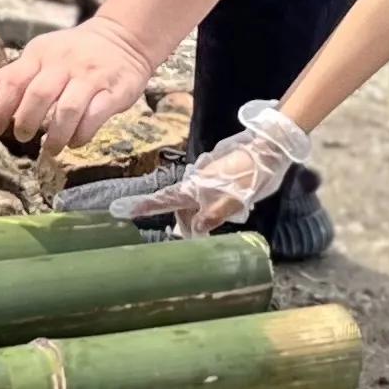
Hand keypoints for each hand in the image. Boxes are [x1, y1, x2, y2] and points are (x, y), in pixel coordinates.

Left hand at [0, 15, 157, 152]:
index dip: (0, 107)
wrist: (124, 38)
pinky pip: (96, 115)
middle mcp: (65, 63)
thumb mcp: (37, 57)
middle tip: (22, 137)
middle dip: (25, 121)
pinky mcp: (115, 90)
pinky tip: (74, 141)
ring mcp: (91, 77)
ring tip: (49, 149)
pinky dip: (81, 134)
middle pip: (38, 95)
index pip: (14, 80)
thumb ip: (5, 79)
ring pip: (68, 108)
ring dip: (54, 134)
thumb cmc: (72, 54)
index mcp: (41, 54)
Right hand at [133, 101, 314, 235]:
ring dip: (200, 216)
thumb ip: (210, 218)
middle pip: (179, 206)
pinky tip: (228, 210)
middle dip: (184, 222)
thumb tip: (194, 230)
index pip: (162, 200)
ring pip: (195, 202)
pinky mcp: (218, 176)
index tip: (120, 209)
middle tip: (198, 239)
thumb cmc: (248, 176)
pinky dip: (211, 207)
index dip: (143, 206)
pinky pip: (207, 196)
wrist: (268, 150)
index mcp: (193, 188)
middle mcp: (195, 182)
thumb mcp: (230, 202)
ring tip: (219, 222)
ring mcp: (206, 178)